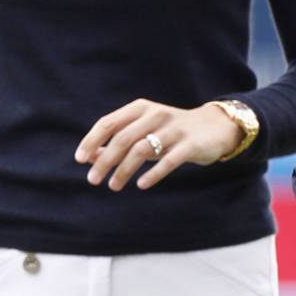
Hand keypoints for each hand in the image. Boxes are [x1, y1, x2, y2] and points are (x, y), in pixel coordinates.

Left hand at [75, 99, 241, 191]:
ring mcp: (174, 128)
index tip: (80, 160)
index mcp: (141, 108)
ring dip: (124, 170)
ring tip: (114, 186)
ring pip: (142, 150)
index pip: (109, 123)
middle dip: (105, 161)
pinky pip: (168, 160)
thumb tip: (90, 158)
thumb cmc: (171, 132)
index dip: (92, 141)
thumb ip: (118, 142)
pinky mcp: (191, 144)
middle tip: (93, 180)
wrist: (215, 127)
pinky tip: (141, 185)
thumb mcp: (144, 132)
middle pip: (122, 138)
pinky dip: (153, 173)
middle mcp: (156, 114)